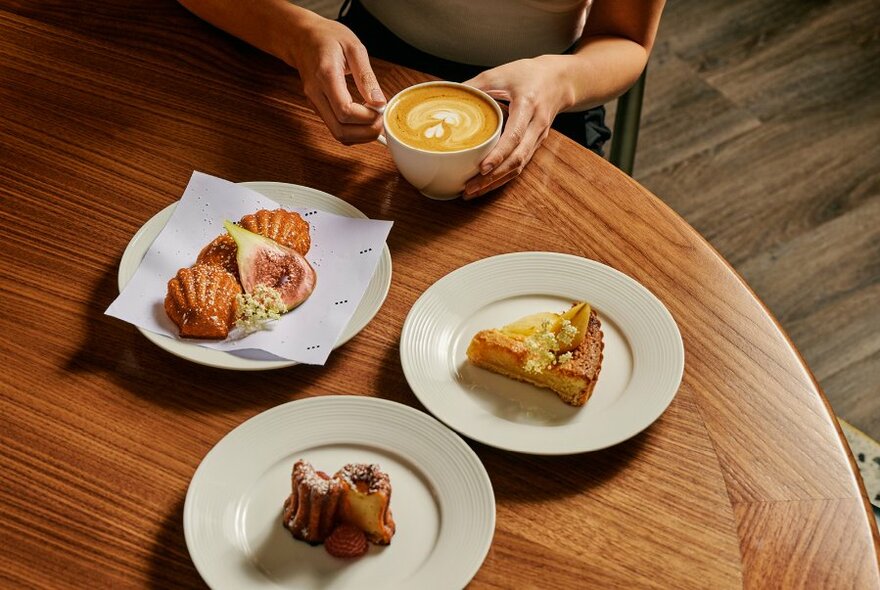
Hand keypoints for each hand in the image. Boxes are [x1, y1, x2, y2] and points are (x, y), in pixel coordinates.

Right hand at [289, 15, 385, 144]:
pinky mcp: (318, 108)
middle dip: (366, 132)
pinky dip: (353, 131)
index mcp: (325, 76)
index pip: (345, 111)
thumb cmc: (327, 38)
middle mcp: (316, 94)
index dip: (367, 117)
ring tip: (375, 120)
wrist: (302, 38)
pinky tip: (364, 120)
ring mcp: (315, 103)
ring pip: (338, 134)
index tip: (380, 109)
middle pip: (340, 130)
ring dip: (360, 135)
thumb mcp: (354, 48)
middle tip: (381, 120)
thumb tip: (379, 101)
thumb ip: (367, 77)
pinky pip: (336, 129)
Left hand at [462, 56, 574, 198]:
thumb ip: (475, 86)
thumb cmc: (529, 74)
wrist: (559, 80)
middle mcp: (536, 126)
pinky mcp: (534, 145)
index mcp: (528, 106)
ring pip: (519, 167)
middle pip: (517, 159)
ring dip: (495, 182)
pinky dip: (502, 178)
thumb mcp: (500, 73)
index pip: (515, 135)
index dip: (499, 154)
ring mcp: (537, 138)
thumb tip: (449, 98)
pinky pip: (519, 165)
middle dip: (493, 177)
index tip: (482, 167)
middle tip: (470, 187)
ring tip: (472, 192)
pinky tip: (485, 184)